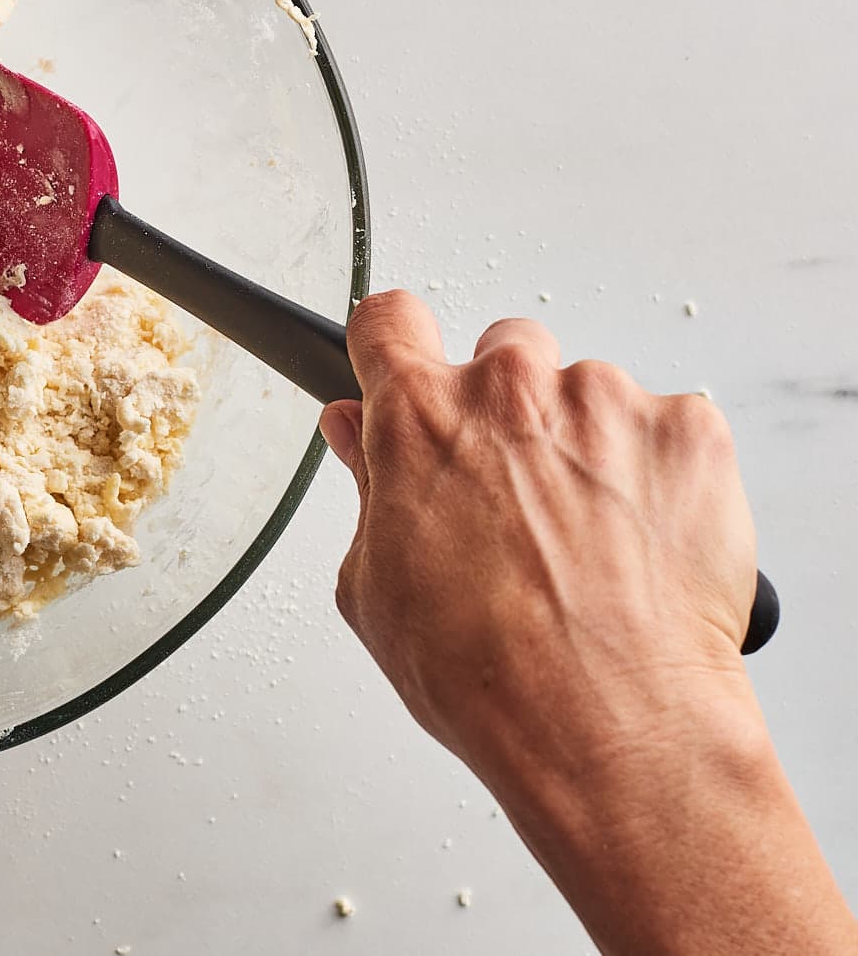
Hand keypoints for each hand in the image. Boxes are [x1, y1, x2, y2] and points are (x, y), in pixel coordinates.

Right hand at [317, 291, 759, 786]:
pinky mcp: (689, 432)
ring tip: (588, 543)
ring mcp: (607, 404)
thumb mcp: (377, 587)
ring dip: (586, 447)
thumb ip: (369, 488)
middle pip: (501, 350)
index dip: (395, 345)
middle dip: (506, 409)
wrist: (609, 725)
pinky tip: (639, 545)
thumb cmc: (489, 674)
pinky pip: (669, 428)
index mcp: (421, 419)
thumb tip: (358, 438)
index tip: (404, 362)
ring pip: (589, 395)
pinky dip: (659, 475)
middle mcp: (510, 391)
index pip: (388, 320)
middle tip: (516, 494)